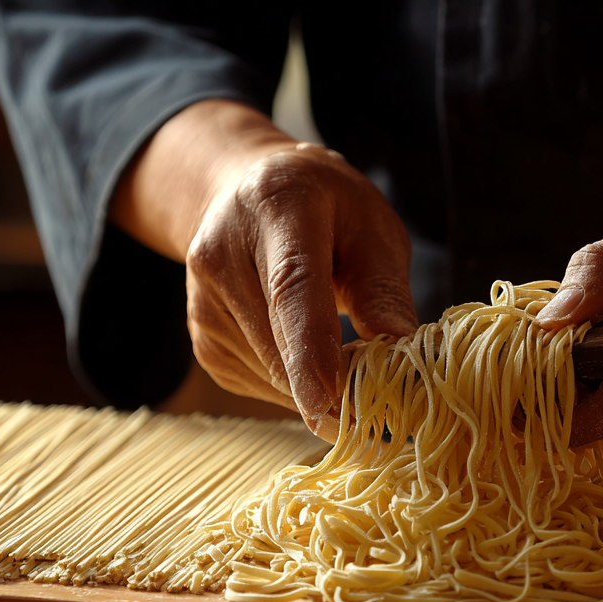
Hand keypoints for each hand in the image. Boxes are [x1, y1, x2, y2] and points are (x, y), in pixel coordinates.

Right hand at [111, 101, 416, 438]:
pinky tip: (307, 354)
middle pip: (277, 341)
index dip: (309, 348)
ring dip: (314, 386)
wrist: (249, 197)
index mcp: (277, 208)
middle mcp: (223, 253)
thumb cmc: (326, 212)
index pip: (291, 286)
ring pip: (268, 373)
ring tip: (343, 355)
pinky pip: (256, 383)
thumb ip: (384, 290)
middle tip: (378, 403)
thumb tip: (400, 350)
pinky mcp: (202, 341)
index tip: (329, 400)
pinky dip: (293, 385)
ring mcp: (203, 302)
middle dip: (331, 386)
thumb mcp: (372, 229)